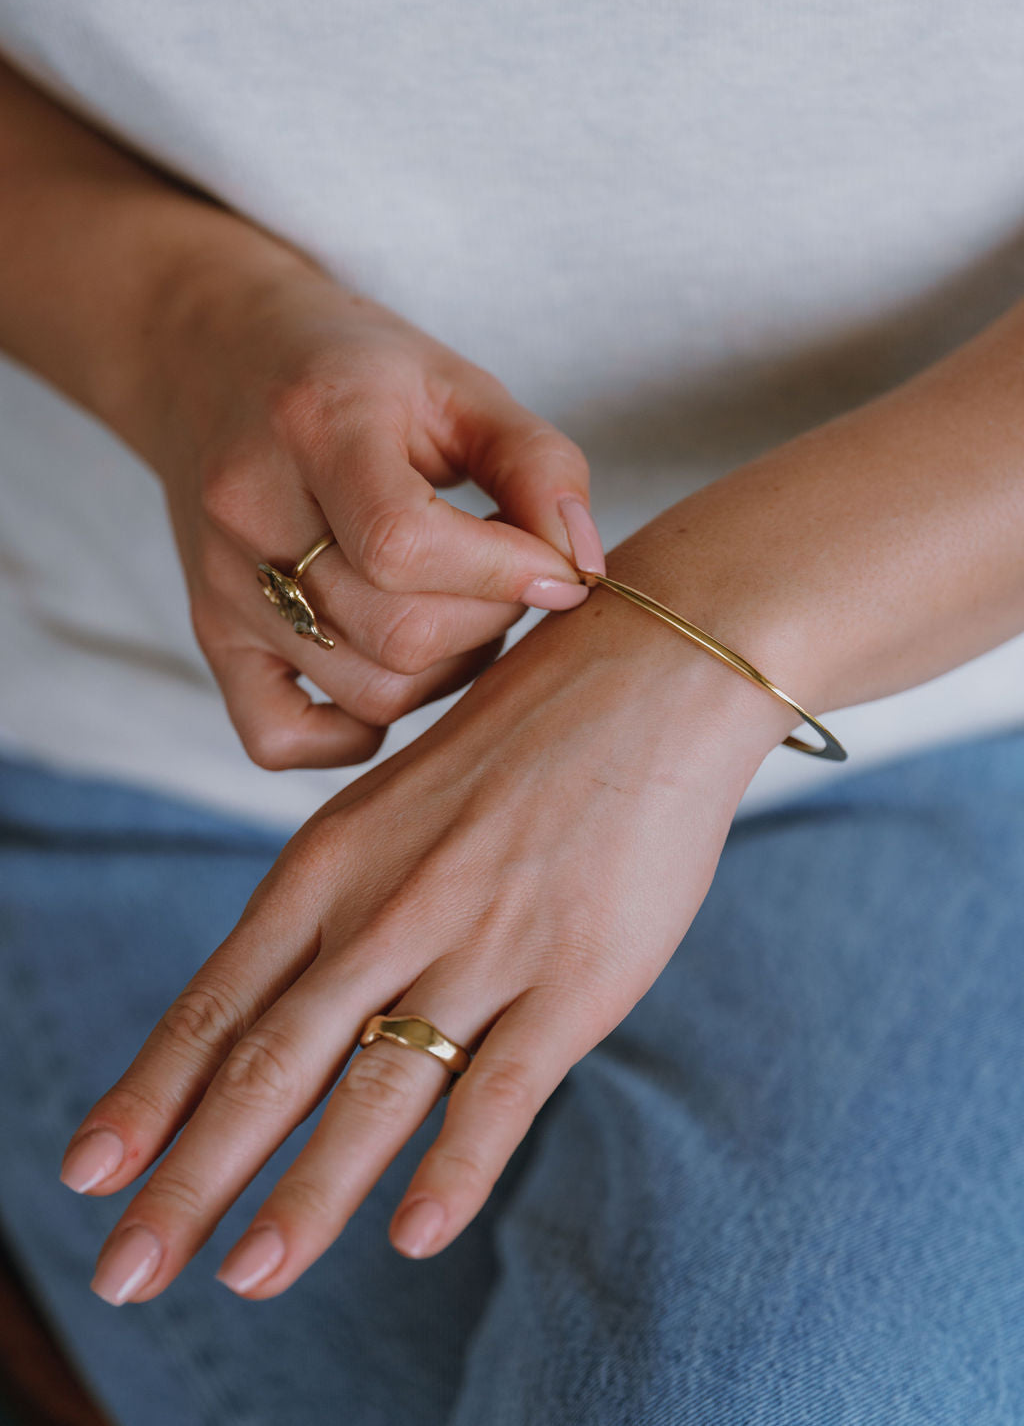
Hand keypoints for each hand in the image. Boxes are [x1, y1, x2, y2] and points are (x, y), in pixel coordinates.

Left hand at [59, 576, 792, 1303]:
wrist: (645, 678)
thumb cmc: (514, 744)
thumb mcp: (391, 809)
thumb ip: (337, 908)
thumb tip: (276, 1007)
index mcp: (329, 864)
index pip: (216, 1002)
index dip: (146, 1096)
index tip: (86, 1173)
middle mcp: (386, 911)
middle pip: (268, 1065)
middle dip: (190, 1179)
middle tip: (125, 1273)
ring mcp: (480, 946)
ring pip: (373, 1093)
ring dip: (304, 1197)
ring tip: (248, 1276)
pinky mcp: (575, 978)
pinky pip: (504, 1092)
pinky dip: (454, 1172)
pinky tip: (411, 1238)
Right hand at [146, 254, 604, 769]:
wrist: (216, 358)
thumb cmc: (356, 373)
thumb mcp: (459, 383)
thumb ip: (538, 465)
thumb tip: (582, 567)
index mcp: (316, 425)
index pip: (406, 544)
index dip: (506, 574)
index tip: (560, 569)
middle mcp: (250, 512)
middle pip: (398, 633)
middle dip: (490, 619)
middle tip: (507, 575)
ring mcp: (222, 586)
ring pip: (367, 691)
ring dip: (447, 669)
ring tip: (458, 603)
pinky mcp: (210, 635)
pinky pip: (282, 740)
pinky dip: (354, 732)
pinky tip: (390, 666)